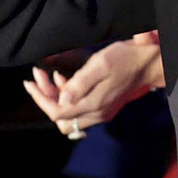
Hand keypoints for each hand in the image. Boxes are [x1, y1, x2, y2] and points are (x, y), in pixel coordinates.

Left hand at [23, 32, 165, 136]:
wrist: (147, 64)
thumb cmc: (124, 59)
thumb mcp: (100, 65)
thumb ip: (80, 83)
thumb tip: (61, 100)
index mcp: (93, 104)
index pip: (57, 112)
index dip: (40, 99)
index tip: (30, 82)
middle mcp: (95, 114)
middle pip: (60, 118)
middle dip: (45, 98)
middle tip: (38, 75)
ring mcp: (100, 113)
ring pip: (68, 115)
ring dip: (55, 96)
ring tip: (48, 74)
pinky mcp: (102, 108)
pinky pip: (78, 110)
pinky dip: (67, 97)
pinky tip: (64, 79)